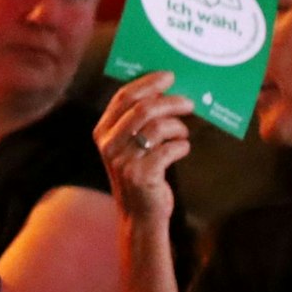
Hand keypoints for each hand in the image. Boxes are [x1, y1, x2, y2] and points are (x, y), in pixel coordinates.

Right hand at [94, 72, 194, 226]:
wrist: (140, 216)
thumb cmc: (141, 173)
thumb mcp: (129, 146)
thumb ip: (137, 121)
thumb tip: (164, 90)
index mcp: (103, 132)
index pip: (123, 97)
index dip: (148, 83)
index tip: (169, 76)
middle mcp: (109, 145)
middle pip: (142, 109)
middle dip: (170, 102)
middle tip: (189, 102)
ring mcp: (124, 161)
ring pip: (157, 127)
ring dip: (178, 127)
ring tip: (183, 133)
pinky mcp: (141, 175)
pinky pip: (168, 149)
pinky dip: (181, 146)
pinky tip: (182, 149)